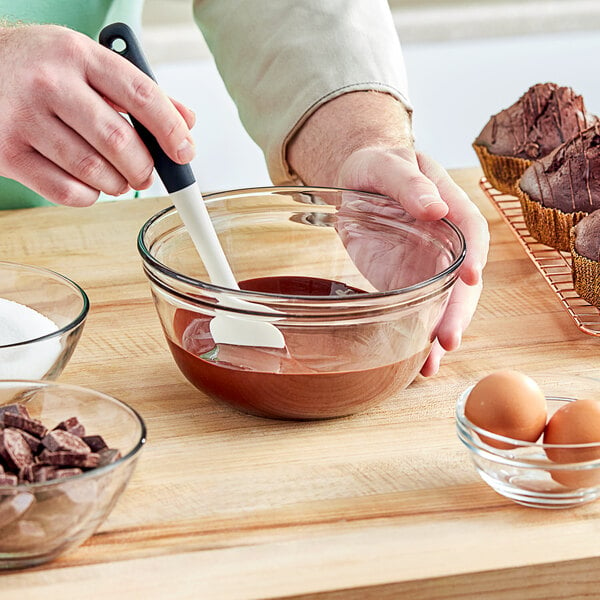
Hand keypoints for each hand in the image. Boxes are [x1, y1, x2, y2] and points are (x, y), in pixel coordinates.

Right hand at [0, 24, 194, 205]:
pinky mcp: (7, 152)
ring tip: (119, 179)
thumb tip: (187, 123)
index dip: (171, 130)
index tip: (185, 153)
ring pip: (93, 171)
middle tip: (147, 175)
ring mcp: (23, 118)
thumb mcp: (87, 63)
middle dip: (144, 168)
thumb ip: (139, 92)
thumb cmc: (39, 68)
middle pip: (118, 141)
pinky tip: (89, 185)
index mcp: (78, 55)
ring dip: (118, 184)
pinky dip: (89, 197)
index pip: (141, 95)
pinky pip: (66, 191)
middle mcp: (49, 83)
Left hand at [337, 146, 488, 375]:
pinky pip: (420, 311)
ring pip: (445, 303)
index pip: (472, 231)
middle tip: (447, 338)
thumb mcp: (387, 164)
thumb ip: (409, 183)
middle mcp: (447, 242)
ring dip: (440, 333)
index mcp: (449, 207)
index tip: (469, 276)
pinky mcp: (408, 283)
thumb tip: (436, 209)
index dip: (474, 254)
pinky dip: (420, 337)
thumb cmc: (376, 166)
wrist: (355, 184)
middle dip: (458, 311)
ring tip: (431, 362)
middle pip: (463, 280)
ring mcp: (429, 266)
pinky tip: (419, 363)